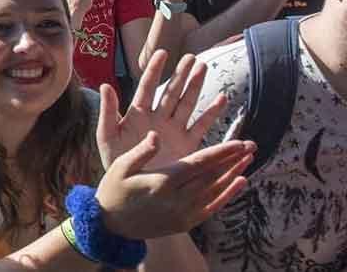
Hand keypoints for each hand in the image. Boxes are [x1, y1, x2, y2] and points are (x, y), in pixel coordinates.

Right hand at [95, 131, 253, 239]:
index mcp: (162, 181)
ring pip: (215, 191)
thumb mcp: (120, 167)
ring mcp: (183, 213)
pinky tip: (240, 182)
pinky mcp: (185, 223)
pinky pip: (212, 207)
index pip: (199, 164)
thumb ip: (141, 151)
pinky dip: (228, 195)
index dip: (221, 153)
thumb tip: (156, 136)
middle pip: (212, 176)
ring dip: (233, 174)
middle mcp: (177, 199)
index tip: (239, 143)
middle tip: (251, 146)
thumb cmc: (113, 190)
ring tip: (248, 160)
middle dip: (233, 159)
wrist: (110, 225)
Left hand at [97, 50, 228, 169]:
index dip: (155, 70)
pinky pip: (201, 126)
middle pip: (171, 92)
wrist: (132, 187)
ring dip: (195, 86)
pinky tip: (221, 99)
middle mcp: (158, 118)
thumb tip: (105, 86)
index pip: (147, 87)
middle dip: (181, 74)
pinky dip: (211, 114)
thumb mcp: (107, 136)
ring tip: (204, 68)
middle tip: (192, 57)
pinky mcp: (187, 145)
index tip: (163, 53)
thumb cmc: (115, 160)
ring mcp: (173, 130)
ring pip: (187, 103)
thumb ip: (107, 111)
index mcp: (137, 114)